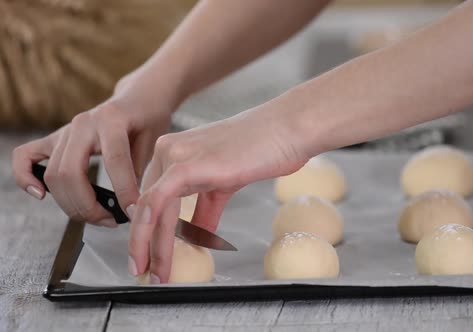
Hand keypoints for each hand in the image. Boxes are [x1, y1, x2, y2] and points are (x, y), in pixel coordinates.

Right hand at [12, 71, 172, 226]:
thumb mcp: (155, 141)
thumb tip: (130, 207)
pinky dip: (26, 177)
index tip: (134, 213)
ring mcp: (65, 130)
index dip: (124, 192)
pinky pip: (26, 157)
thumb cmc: (149, 119)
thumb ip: (141, 170)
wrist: (138, 97)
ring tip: (97, 216)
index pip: (115, 161)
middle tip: (111, 221)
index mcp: (112, 120)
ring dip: (71, 204)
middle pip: (71, 173)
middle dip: (89, 206)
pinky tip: (42, 196)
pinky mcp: (54, 137)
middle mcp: (83, 123)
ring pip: (54, 174)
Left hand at [127, 108, 308, 282]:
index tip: (150, 255)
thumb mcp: (225, 183)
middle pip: (146, 205)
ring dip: (149, 247)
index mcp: (175, 151)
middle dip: (143, 243)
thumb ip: (205, 209)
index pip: (151, 196)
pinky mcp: (186, 165)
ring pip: (149, 209)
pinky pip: (158, 203)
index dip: (147, 229)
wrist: (287, 129)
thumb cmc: (265, 149)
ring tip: (156, 274)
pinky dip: (152, 233)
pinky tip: (157, 255)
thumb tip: (197, 236)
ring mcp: (174, 156)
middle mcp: (167, 150)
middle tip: (145, 271)